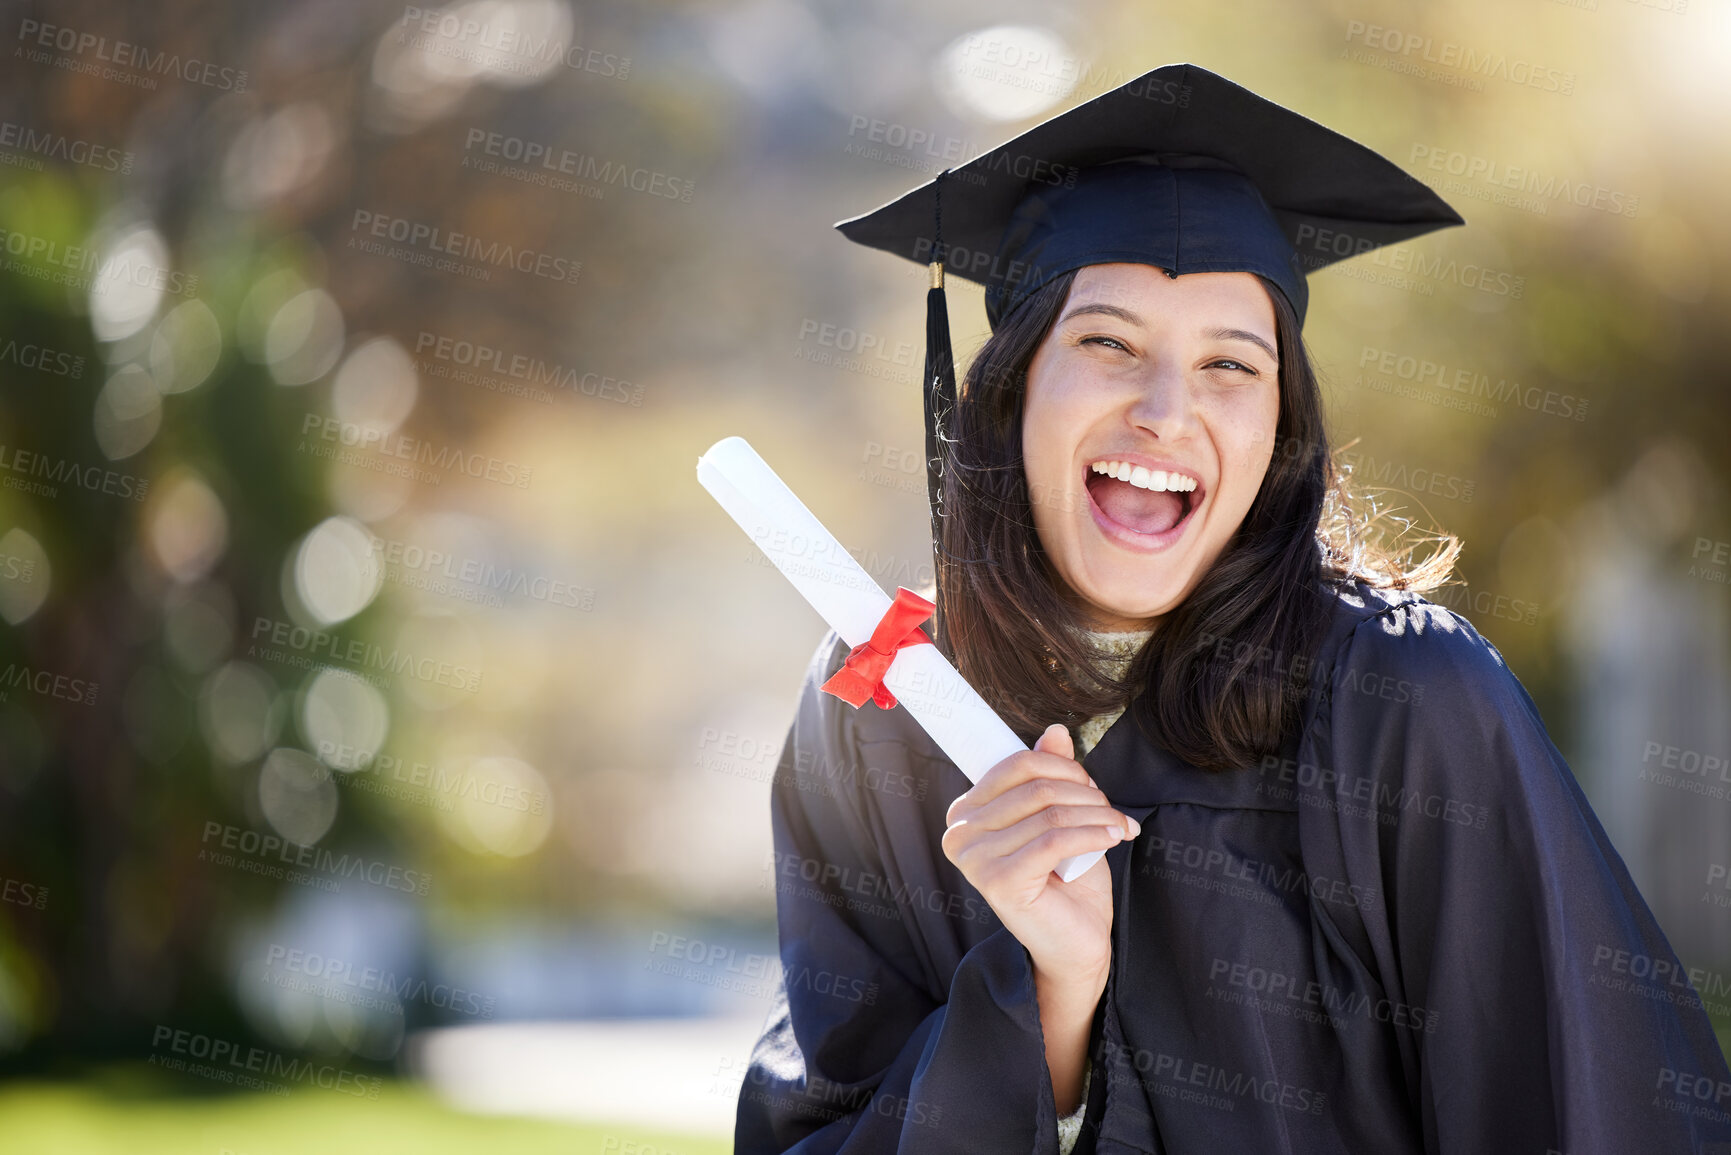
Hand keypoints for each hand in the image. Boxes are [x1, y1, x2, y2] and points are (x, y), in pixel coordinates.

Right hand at [941, 724, 1138, 991]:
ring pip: (1050, 813)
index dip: (1064, 769)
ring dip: (1097, 815)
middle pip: (1036, 787)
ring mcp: (975, 860)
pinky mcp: (999, 882)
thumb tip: (1054, 732)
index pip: (1016, 765)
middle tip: (1111, 811)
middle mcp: (960, 834)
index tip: (1092, 787)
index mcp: (966, 813)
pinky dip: (1093, 834)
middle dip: (1085, 794)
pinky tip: (1114, 838)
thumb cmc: (1066, 882)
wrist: (1075, 944)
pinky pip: (1054, 840)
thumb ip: (1050, 776)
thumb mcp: (1060, 818)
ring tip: (1119, 826)